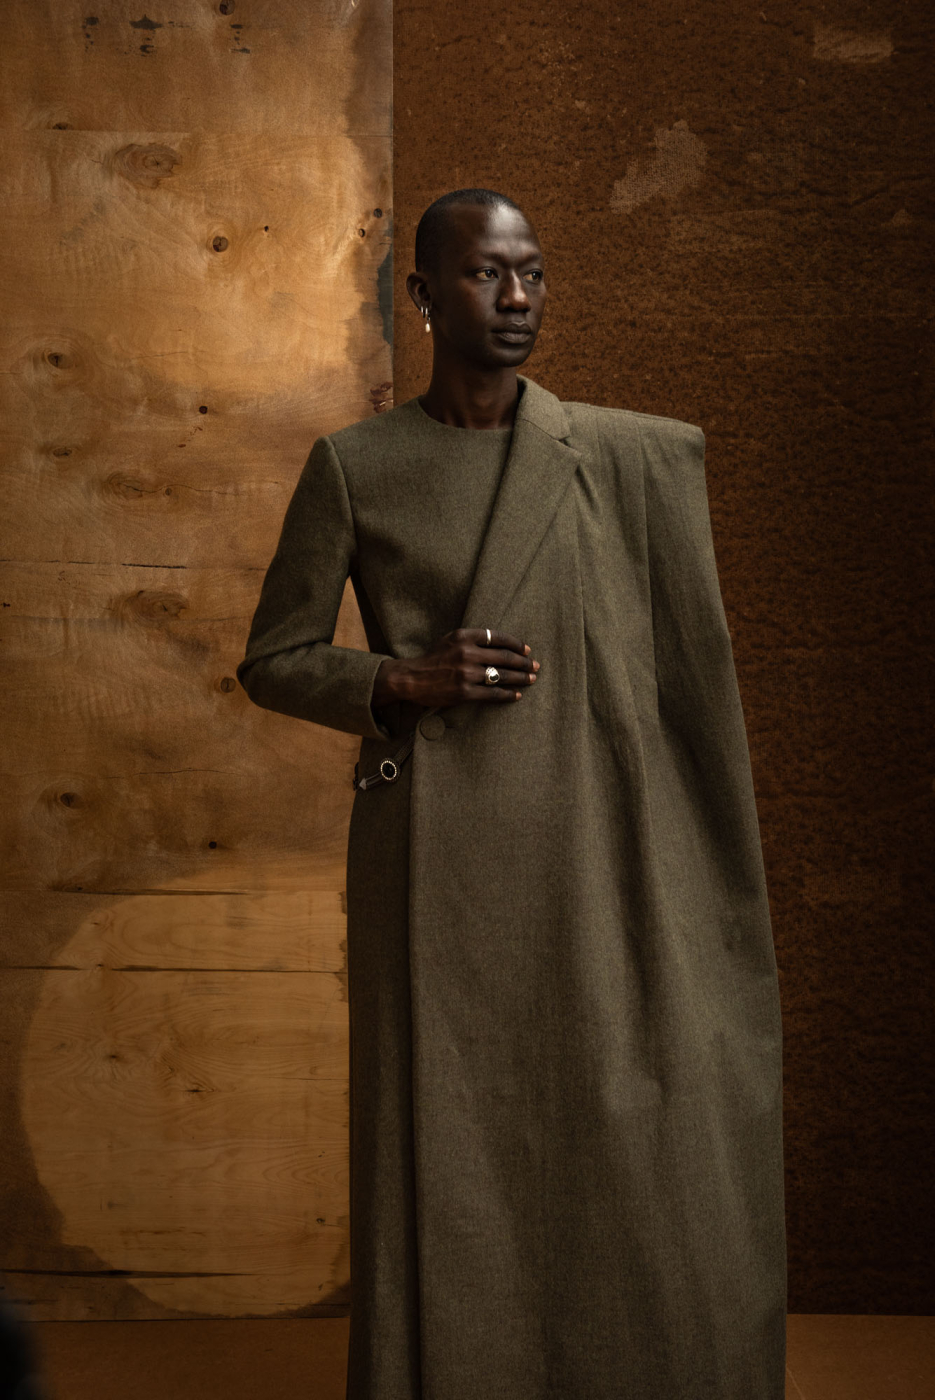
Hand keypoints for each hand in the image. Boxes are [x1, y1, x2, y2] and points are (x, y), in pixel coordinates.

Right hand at [372, 629, 539, 709]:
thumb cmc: (432, 658)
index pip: (498, 637)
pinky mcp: (464, 692)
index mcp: (463, 636)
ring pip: (501, 676)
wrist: (411, 678)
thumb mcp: (450, 640)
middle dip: (524, 662)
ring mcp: (466, 673)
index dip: (516, 644)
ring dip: (520, 678)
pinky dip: (508, 695)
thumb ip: (472, 639)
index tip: (527, 650)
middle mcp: (466, 653)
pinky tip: (517, 694)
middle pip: (504, 657)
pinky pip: (493, 694)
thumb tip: (500, 644)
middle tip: (535, 666)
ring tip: (531, 679)